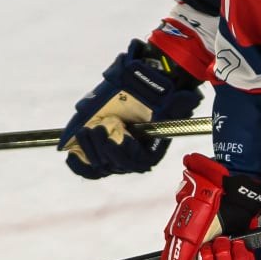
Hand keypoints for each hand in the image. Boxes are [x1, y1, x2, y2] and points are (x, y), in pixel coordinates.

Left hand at [58, 41, 201, 179]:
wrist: (138, 91)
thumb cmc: (152, 96)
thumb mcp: (167, 97)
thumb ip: (179, 101)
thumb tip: (189, 98)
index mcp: (150, 150)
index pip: (138, 162)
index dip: (125, 153)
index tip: (117, 137)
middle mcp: (132, 158)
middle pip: (117, 165)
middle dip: (103, 149)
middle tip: (96, 129)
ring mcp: (113, 156)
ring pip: (100, 164)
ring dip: (90, 150)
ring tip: (84, 131)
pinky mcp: (98, 152)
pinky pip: (88, 168)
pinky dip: (78, 164)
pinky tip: (71, 155)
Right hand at [160, 153, 260, 259]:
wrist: (233, 189)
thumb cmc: (208, 198)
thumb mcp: (189, 222)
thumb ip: (180, 250)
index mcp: (185, 253)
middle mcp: (203, 259)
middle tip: (212, 244)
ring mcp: (223, 259)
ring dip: (226, 257)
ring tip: (226, 238)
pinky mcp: (241, 257)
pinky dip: (242, 259)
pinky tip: (239, 243)